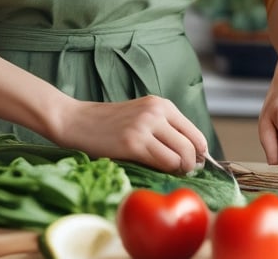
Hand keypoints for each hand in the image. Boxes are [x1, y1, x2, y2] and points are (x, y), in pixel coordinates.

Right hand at [49, 94, 208, 174]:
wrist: (77, 121)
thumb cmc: (110, 123)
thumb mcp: (142, 116)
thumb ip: (164, 128)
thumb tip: (191, 154)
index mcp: (162, 105)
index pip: (195, 133)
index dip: (199, 153)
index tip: (194, 163)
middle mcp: (157, 112)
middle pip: (192, 146)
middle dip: (192, 165)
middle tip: (183, 172)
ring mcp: (145, 127)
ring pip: (181, 155)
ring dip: (179, 170)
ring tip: (169, 172)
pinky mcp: (133, 143)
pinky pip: (163, 162)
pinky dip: (164, 171)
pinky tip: (155, 170)